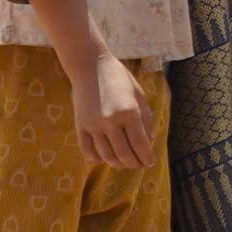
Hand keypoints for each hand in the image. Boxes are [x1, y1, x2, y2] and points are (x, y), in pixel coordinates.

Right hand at [72, 53, 155, 168]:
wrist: (90, 65)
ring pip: (106, 156)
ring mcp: (93, 124)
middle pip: (124, 154)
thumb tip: (149, 141)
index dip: (147, 157)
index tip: (150, 163)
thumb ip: (146, 119)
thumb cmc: (119, 78)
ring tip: (124, 163)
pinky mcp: (80, 125)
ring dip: (117, 164)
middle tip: (139, 166)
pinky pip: (87, 150)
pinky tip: (104, 159)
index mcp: (129, 112)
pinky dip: (96, 159)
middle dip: (134, 164)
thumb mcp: (139, 95)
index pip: (140, 144)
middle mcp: (111, 121)